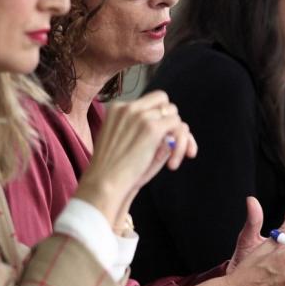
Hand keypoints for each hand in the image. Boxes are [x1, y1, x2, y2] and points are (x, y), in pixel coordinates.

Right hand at [75, 90, 196, 229]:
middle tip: (176, 147)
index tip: (164, 138)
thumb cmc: (111, 171)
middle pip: (164, 103)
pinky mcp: (152, 128)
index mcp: (117, 109)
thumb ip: (139, 131)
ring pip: (174, 116)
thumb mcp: (121, 142)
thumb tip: (172, 129)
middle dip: (172, 123)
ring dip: (180, 138)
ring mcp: (141, 116)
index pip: (149, 102)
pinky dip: (181, 145)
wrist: (103, 183)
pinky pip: (179, 128)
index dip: (160, 118)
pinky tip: (172, 165)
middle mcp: (129, 107)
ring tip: (174, 161)